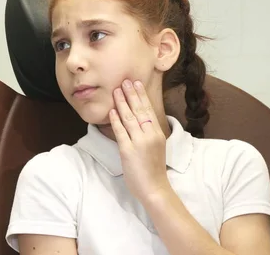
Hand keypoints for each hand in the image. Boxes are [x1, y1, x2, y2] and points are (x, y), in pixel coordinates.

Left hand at [109, 79, 171, 202]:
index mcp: (158, 134)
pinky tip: (111, 111)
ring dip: (121, 103)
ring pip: (129, 118)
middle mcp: (150, 135)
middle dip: (131, 94)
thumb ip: (149, 134)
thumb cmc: (154, 169)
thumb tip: (141, 121)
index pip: (148, 110)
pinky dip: (115, 120)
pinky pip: (120, 132)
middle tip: (125, 80)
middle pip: (139, 110)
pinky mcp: (128, 150)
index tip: (136, 83)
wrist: (155, 188)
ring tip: (116, 90)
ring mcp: (139, 142)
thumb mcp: (157, 147)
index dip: (141, 96)